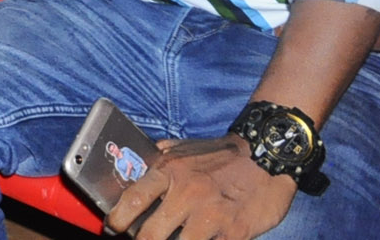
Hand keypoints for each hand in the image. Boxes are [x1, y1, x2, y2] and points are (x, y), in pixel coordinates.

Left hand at [107, 135, 294, 239]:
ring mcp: (212, 215)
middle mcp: (188, 194)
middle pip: (151, 234)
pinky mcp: (235, 232)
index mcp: (170, 171)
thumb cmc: (220, 155)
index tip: (113, 228)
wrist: (266, 155)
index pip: (134, 199)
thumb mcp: (184, 148)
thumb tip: (134, 165)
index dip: (118, 219)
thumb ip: (159, 159)